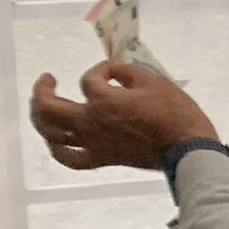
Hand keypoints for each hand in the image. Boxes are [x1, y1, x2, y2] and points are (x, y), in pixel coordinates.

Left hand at [29, 57, 219, 171]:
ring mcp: (92, 143)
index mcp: (103, 100)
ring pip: (51, 133)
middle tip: (48, 79)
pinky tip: (57, 142)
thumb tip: (112, 70)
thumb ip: (127, 71)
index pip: (89, 78)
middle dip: (42, 90)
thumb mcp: (155, 81)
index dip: (100, 69)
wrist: (187, 148)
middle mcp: (90, 122)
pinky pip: (71, 158)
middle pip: (48, 107)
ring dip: (41, 118)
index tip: (114, 69)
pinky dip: (58, 149)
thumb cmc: (175, 113)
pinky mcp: (101, 158)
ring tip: (43, 109)